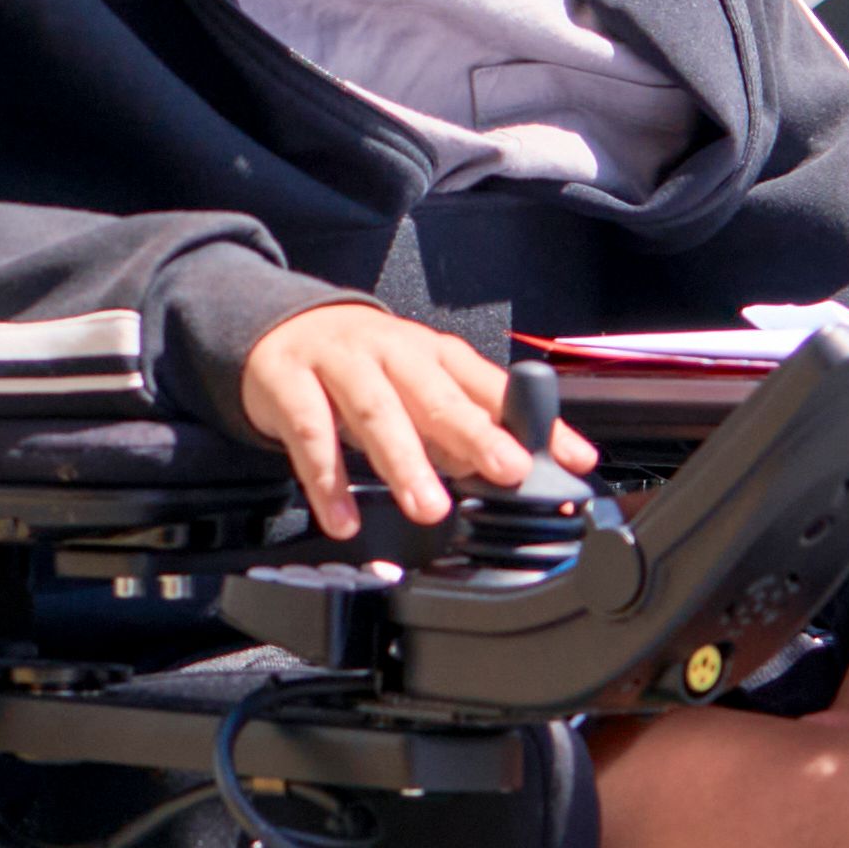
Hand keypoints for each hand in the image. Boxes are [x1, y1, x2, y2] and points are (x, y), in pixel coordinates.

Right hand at [234, 300, 541, 539]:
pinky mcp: (288, 385)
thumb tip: (516, 470)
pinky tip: (344, 519)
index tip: (569, 457)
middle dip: (473, 433)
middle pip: (434, 391)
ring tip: (428, 508)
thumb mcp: (420, 385)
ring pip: (374, 409)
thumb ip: (466, 425)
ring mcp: (338, 364)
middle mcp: (389, 352)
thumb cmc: (365, 366)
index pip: (490, 385)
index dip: (530, 420)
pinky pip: (308, 434)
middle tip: (505, 471)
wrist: (280, 328)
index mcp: (432, 353)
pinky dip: (327, 481)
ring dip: (403, 460)